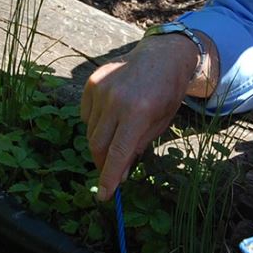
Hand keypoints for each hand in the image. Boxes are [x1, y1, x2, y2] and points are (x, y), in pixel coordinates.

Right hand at [81, 36, 196, 200]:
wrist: (162, 56)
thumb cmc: (166, 93)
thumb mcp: (160, 123)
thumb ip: (137, 146)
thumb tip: (118, 172)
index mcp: (138, 112)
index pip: (118, 153)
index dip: (109, 177)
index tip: (104, 196)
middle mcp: (116, 100)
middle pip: (98, 145)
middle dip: (102, 163)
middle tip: (110, 171)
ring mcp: (102, 89)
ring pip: (91, 131)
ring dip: (101, 143)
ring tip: (117, 137)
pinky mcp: (92, 82)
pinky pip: (86, 114)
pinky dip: (95, 123)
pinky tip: (111, 116)